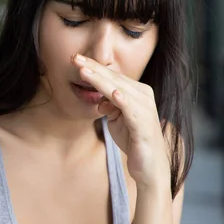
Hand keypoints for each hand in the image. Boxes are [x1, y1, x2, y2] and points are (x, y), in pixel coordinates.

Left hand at [71, 53, 170, 191]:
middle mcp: (143, 96)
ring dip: (100, 80)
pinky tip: (113, 93)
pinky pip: (132, 109)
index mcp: (136, 92)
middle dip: (93, 67)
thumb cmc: (132, 139)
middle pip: (114, 78)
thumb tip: (101, 98)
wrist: (148, 165)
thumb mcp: (116, 119)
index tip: (75, 58)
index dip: (93, 66)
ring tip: (84, 71)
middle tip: (75, 57)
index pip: (111, 75)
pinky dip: (122, 100)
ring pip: (119, 89)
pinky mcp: (144, 125)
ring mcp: (145, 109)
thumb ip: (108, 105)